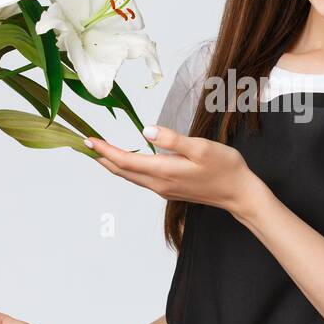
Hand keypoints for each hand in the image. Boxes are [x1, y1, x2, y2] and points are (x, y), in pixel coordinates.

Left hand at [86, 124, 264, 216]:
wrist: (238, 193)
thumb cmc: (224, 167)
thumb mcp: (201, 147)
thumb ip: (172, 139)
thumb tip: (147, 130)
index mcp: (164, 171)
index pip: (125, 160)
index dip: (104, 150)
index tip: (88, 139)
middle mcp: (159, 183)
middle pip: (122, 171)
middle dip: (102, 157)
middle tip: (85, 144)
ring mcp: (164, 188)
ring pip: (130, 176)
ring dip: (113, 164)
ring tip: (99, 152)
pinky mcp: (170, 189)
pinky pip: (140, 179)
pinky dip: (127, 169)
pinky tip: (126, 162)